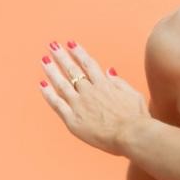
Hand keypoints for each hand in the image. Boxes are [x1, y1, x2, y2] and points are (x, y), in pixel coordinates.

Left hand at [36, 41, 146, 157]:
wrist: (132, 135)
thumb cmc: (137, 118)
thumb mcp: (133, 94)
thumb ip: (119, 82)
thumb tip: (108, 71)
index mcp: (104, 84)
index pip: (88, 64)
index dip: (78, 52)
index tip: (70, 44)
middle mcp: (90, 91)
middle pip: (72, 70)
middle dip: (61, 56)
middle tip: (52, 45)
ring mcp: (80, 105)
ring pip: (62, 83)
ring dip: (52, 70)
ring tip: (44, 60)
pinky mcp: (73, 120)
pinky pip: (57, 104)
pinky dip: (48, 93)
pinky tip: (42, 84)